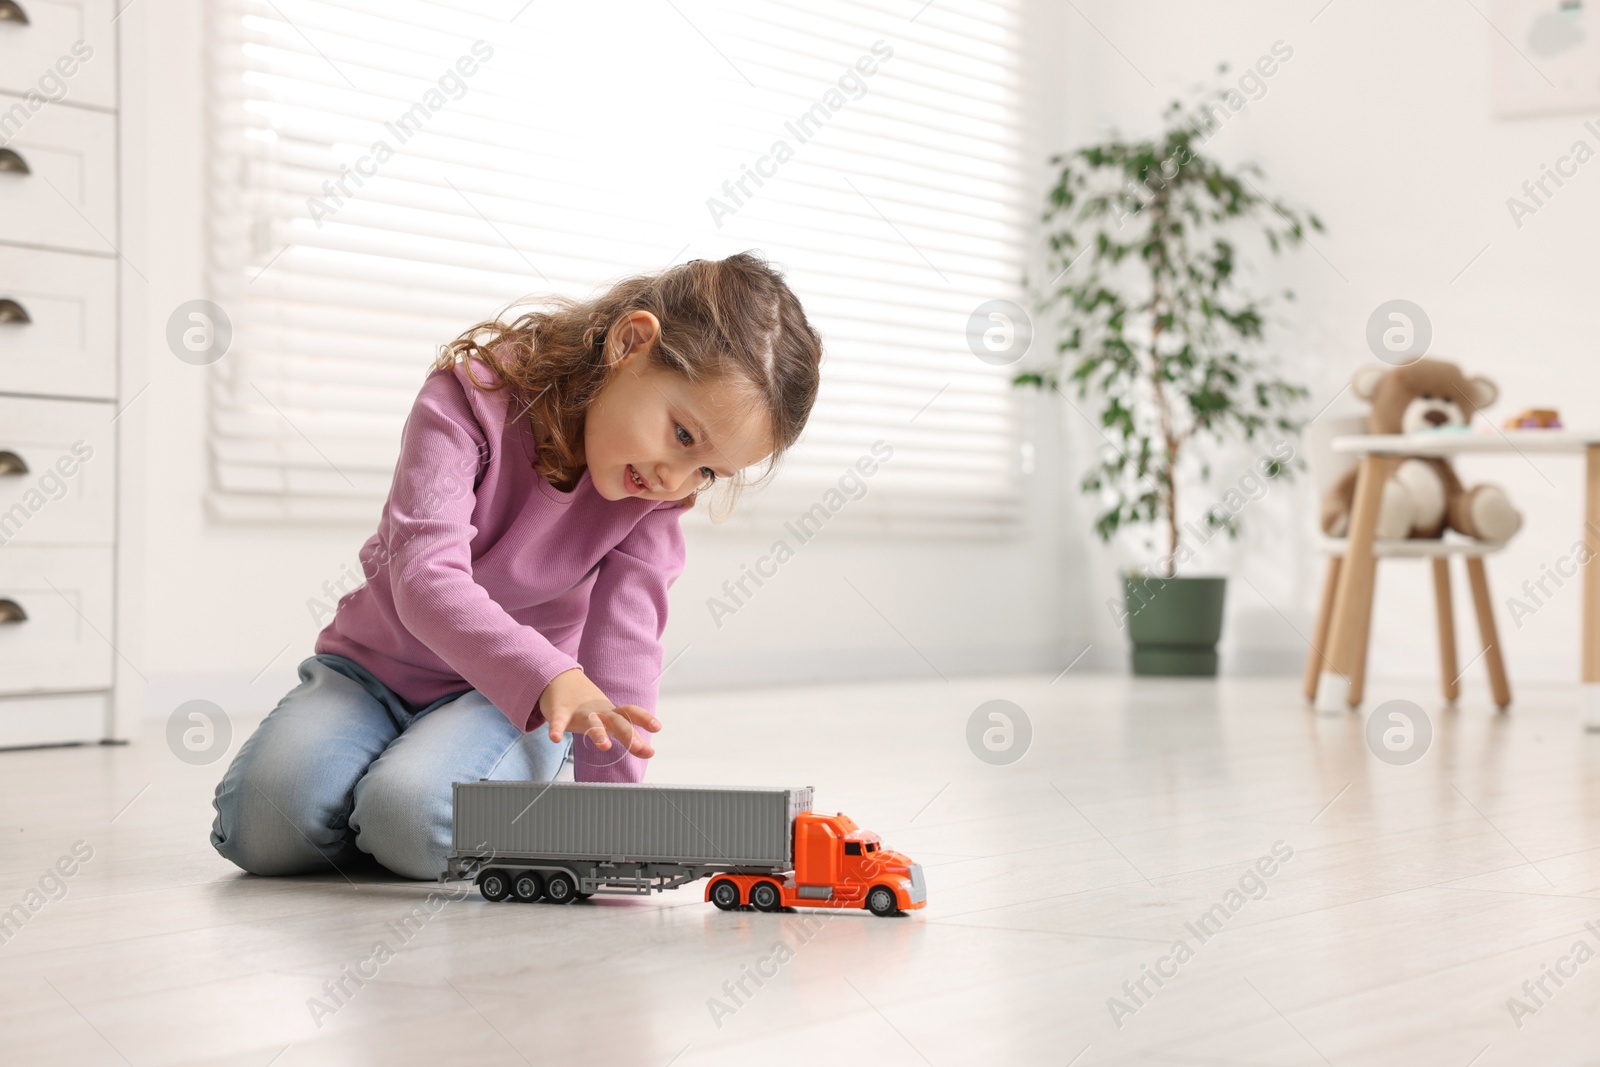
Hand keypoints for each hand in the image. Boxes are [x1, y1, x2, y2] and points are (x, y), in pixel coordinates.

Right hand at [537, 667, 659, 758]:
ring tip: (604, 746)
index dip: (644, 719)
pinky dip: (556, 730)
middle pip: (616, 721)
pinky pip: (558, 722)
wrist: (559, 679)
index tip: (657, 727)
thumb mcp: (608, 717)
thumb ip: (627, 735)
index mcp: (611, 713)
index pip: (630, 713)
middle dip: (629, 734)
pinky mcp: (559, 713)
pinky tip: (555, 738)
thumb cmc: (588, 705)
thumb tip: (650, 753)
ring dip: (598, 733)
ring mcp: (579, 712)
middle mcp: (598, 712)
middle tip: (640, 748)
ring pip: (591, 723)